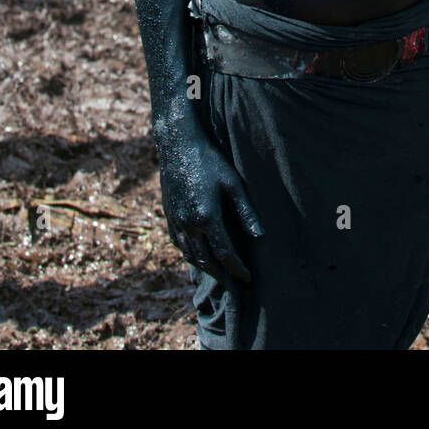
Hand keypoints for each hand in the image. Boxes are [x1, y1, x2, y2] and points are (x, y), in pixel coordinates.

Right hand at [158, 135, 262, 288]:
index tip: (248, 278)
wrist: (178, 145)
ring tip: (219, 274)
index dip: (237, 268)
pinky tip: (197, 255)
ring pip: (190, 255)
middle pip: (206, 260)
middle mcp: (189, 224)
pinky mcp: (169, 215)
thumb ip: (246, 211)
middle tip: (235, 283)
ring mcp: (176, 221)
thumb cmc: (210, 160)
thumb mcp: (233, 183)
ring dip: (205, 267)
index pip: (225, 253)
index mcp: (207, 217)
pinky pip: (178, 243)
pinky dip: (189, 254)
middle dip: (222, 275)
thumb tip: (260, 236)